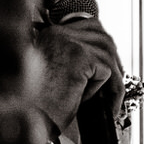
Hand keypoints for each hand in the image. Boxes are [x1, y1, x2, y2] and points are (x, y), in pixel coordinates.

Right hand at [30, 16, 120, 130]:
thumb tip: (103, 62)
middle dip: (115, 61)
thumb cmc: (37, 100)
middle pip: (103, 38)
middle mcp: (60, 33)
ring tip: (110, 99)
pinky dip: (99, 88)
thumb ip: (74, 59)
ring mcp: (69, 43)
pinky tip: (85, 99)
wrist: (26, 115)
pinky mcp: (79, 57)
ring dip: (113, 80)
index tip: (110, 68)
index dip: (104, 48)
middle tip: (117, 84)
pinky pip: (105, 71)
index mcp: (52, 33)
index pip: (91, 27)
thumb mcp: (57, 71)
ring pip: (107, 56)